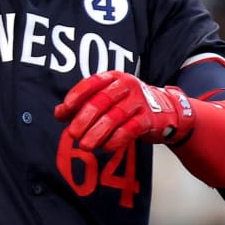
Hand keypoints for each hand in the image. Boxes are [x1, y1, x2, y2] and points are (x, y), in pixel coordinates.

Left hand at [54, 71, 194, 152]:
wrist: (166, 112)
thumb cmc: (128, 105)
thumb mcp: (106, 99)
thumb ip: (82, 105)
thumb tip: (59, 113)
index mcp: (113, 77)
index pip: (92, 83)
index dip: (76, 95)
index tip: (65, 109)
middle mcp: (127, 85)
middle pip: (101, 102)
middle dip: (84, 119)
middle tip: (73, 134)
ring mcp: (140, 101)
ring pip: (114, 117)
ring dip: (97, 133)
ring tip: (85, 145)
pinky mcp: (149, 118)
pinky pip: (129, 130)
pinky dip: (115, 140)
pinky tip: (106, 147)